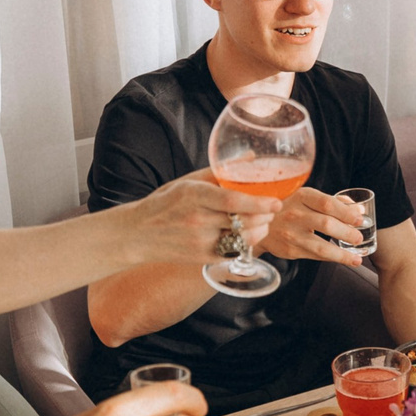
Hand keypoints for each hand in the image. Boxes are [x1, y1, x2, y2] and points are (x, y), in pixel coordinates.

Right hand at [121, 174, 279, 265]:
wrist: (139, 233)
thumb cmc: (166, 202)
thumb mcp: (188, 181)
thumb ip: (220, 170)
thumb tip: (252, 157)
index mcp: (193, 195)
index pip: (232, 200)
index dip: (259, 202)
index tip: (276, 201)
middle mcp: (196, 220)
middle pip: (242, 221)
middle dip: (265, 216)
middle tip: (272, 209)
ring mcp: (199, 241)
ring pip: (242, 239)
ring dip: (260, 230)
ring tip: (263, 222)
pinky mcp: (201, 257)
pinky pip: (233, 252)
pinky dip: (246, 243)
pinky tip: (247, 235)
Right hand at [256, 187, 367, 265]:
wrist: (258, 224)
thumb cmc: (289, 208)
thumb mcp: (306, 197)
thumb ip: (331, 201)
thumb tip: (358, 208)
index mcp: (301, 196)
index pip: (327, 203)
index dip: (346, 212)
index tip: (360, 219)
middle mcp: (294, 214)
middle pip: (326, 224)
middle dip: (347, 232)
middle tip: (359, 237)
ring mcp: (291, 234)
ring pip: (321, 246)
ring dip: (342, 254)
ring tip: (356, 258)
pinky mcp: (290, 250)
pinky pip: (315, 256)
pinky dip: (331, 258)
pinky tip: (344, 260)